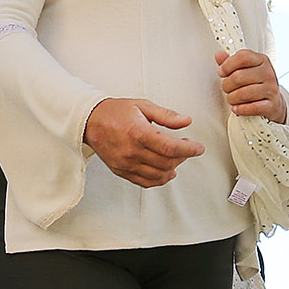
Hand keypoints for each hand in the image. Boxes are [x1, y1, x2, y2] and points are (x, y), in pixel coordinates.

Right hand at [86, 96, 204, 187]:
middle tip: (186, 148)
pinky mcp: (121, 171)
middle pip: (167, 163)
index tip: (198, 148)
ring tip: (176, 158)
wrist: (90, 121)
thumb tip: (186, 121)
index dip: (189, 150)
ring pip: (158, 175)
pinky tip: (166, 172)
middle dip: (182, 157)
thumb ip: (166, 115)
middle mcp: (132, 151)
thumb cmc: (115, 112)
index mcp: (139, 133)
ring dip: (173, 168)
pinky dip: (159, 180)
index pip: (171, 148)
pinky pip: (145, 182)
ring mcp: (126, 164)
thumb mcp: (143, 106)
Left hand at [217, 49, 288, 122]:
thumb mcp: (246, 69)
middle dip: (227, 85)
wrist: (274, 103)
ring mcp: (271, 89)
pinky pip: (252, 108)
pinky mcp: (272, 105)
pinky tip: (237, 108)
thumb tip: (219, 55)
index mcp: (261, 60)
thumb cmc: (258, 85)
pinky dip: (240, 109)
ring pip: (243, 94)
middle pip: (239, 77)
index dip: (228, 65)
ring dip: (232, 98)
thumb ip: (231, 63)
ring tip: (232, 99)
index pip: (243, 57)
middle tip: (227, 88)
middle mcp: (268, 73)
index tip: (222, 72)